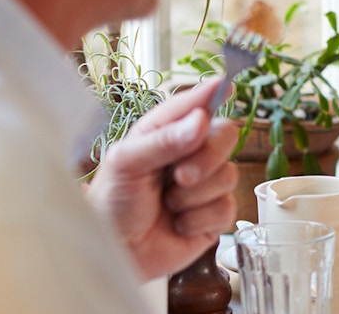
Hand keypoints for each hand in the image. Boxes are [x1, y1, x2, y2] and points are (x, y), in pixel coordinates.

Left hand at [86, 81, 238, 279]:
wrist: (114, 255)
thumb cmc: (110, 206)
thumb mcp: (125, 165)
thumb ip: (163, 141)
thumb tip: (201, 121)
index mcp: (164, 133)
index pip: (194, 105)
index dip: (212, 94)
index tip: (227, 85)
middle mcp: (189, 154)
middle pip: (225, 135)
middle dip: (207, 156)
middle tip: (180, 176)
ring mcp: (204, 185)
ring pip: (229, 174)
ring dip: (195, 195)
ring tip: (168, 206)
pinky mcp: (212, 216)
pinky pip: (227, 208)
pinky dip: (199, 219)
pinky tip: (178, 225)